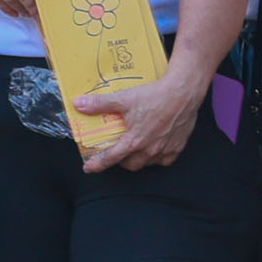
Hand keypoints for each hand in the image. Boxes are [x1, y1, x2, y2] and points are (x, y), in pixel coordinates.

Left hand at [77, 65, 208, 173]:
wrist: (183, 93)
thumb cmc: (154, 96)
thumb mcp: (123, 98)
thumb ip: (100, 104)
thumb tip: (78, 103)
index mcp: (133, 141)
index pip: (111, 158)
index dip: (98, 164)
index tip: (89, 168)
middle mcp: (149, 150)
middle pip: (130, 164)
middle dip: (121, 161)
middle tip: (117, 151)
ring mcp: (165, 150)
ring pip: (147, 163)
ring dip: (138, 159)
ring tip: (134, 148)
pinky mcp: (178, 147)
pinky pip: (165, 160)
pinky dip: (157, 158)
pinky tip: (154, 148)